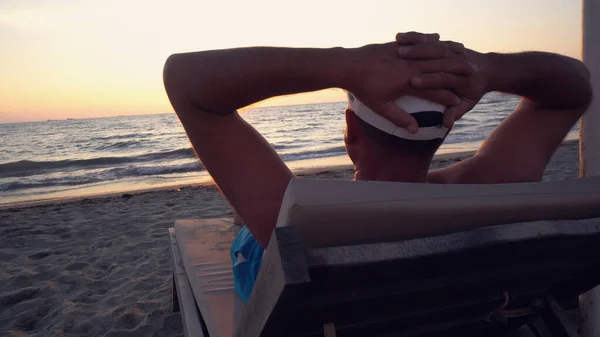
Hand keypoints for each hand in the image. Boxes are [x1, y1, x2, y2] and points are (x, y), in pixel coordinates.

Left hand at [346, 38, 473, 132]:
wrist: (348, 65)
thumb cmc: (363, 89)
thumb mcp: (380, 107)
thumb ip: (400, 118)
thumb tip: (415, 130)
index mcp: (407, 82)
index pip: (433, 90)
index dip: (447, 96)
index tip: (458, 101)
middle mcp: (409, 66)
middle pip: (437, 70)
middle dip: (454, 73)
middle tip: (469, 75)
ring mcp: (403, 54)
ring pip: (429, 53)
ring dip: (445, 54)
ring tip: (459, 54)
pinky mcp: (396, 45)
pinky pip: (417, 42)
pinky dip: (428, 41)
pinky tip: (436, 38)